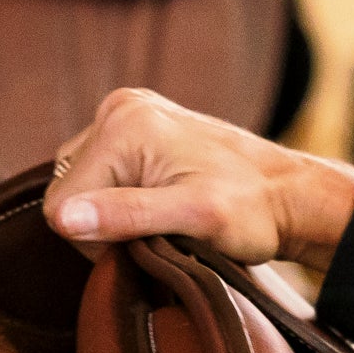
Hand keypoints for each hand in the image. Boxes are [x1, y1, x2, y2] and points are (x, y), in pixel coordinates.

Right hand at [47, 88, 353, 266]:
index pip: (61, 204)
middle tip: (159, 231)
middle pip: (69, 190)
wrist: (292, 195)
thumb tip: (62, 218)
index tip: (146, 244)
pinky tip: (160, 201)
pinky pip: (103, 171)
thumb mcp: (191, 220)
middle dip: (105, 223)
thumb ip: (125, 215)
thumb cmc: (251, 212)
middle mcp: (119, 108)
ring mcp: (129, 113)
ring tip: (164, 217)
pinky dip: (122, 196)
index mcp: (123, 124)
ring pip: (83, 184)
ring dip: (113, 211)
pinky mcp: (139, 125)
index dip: (96, 240)